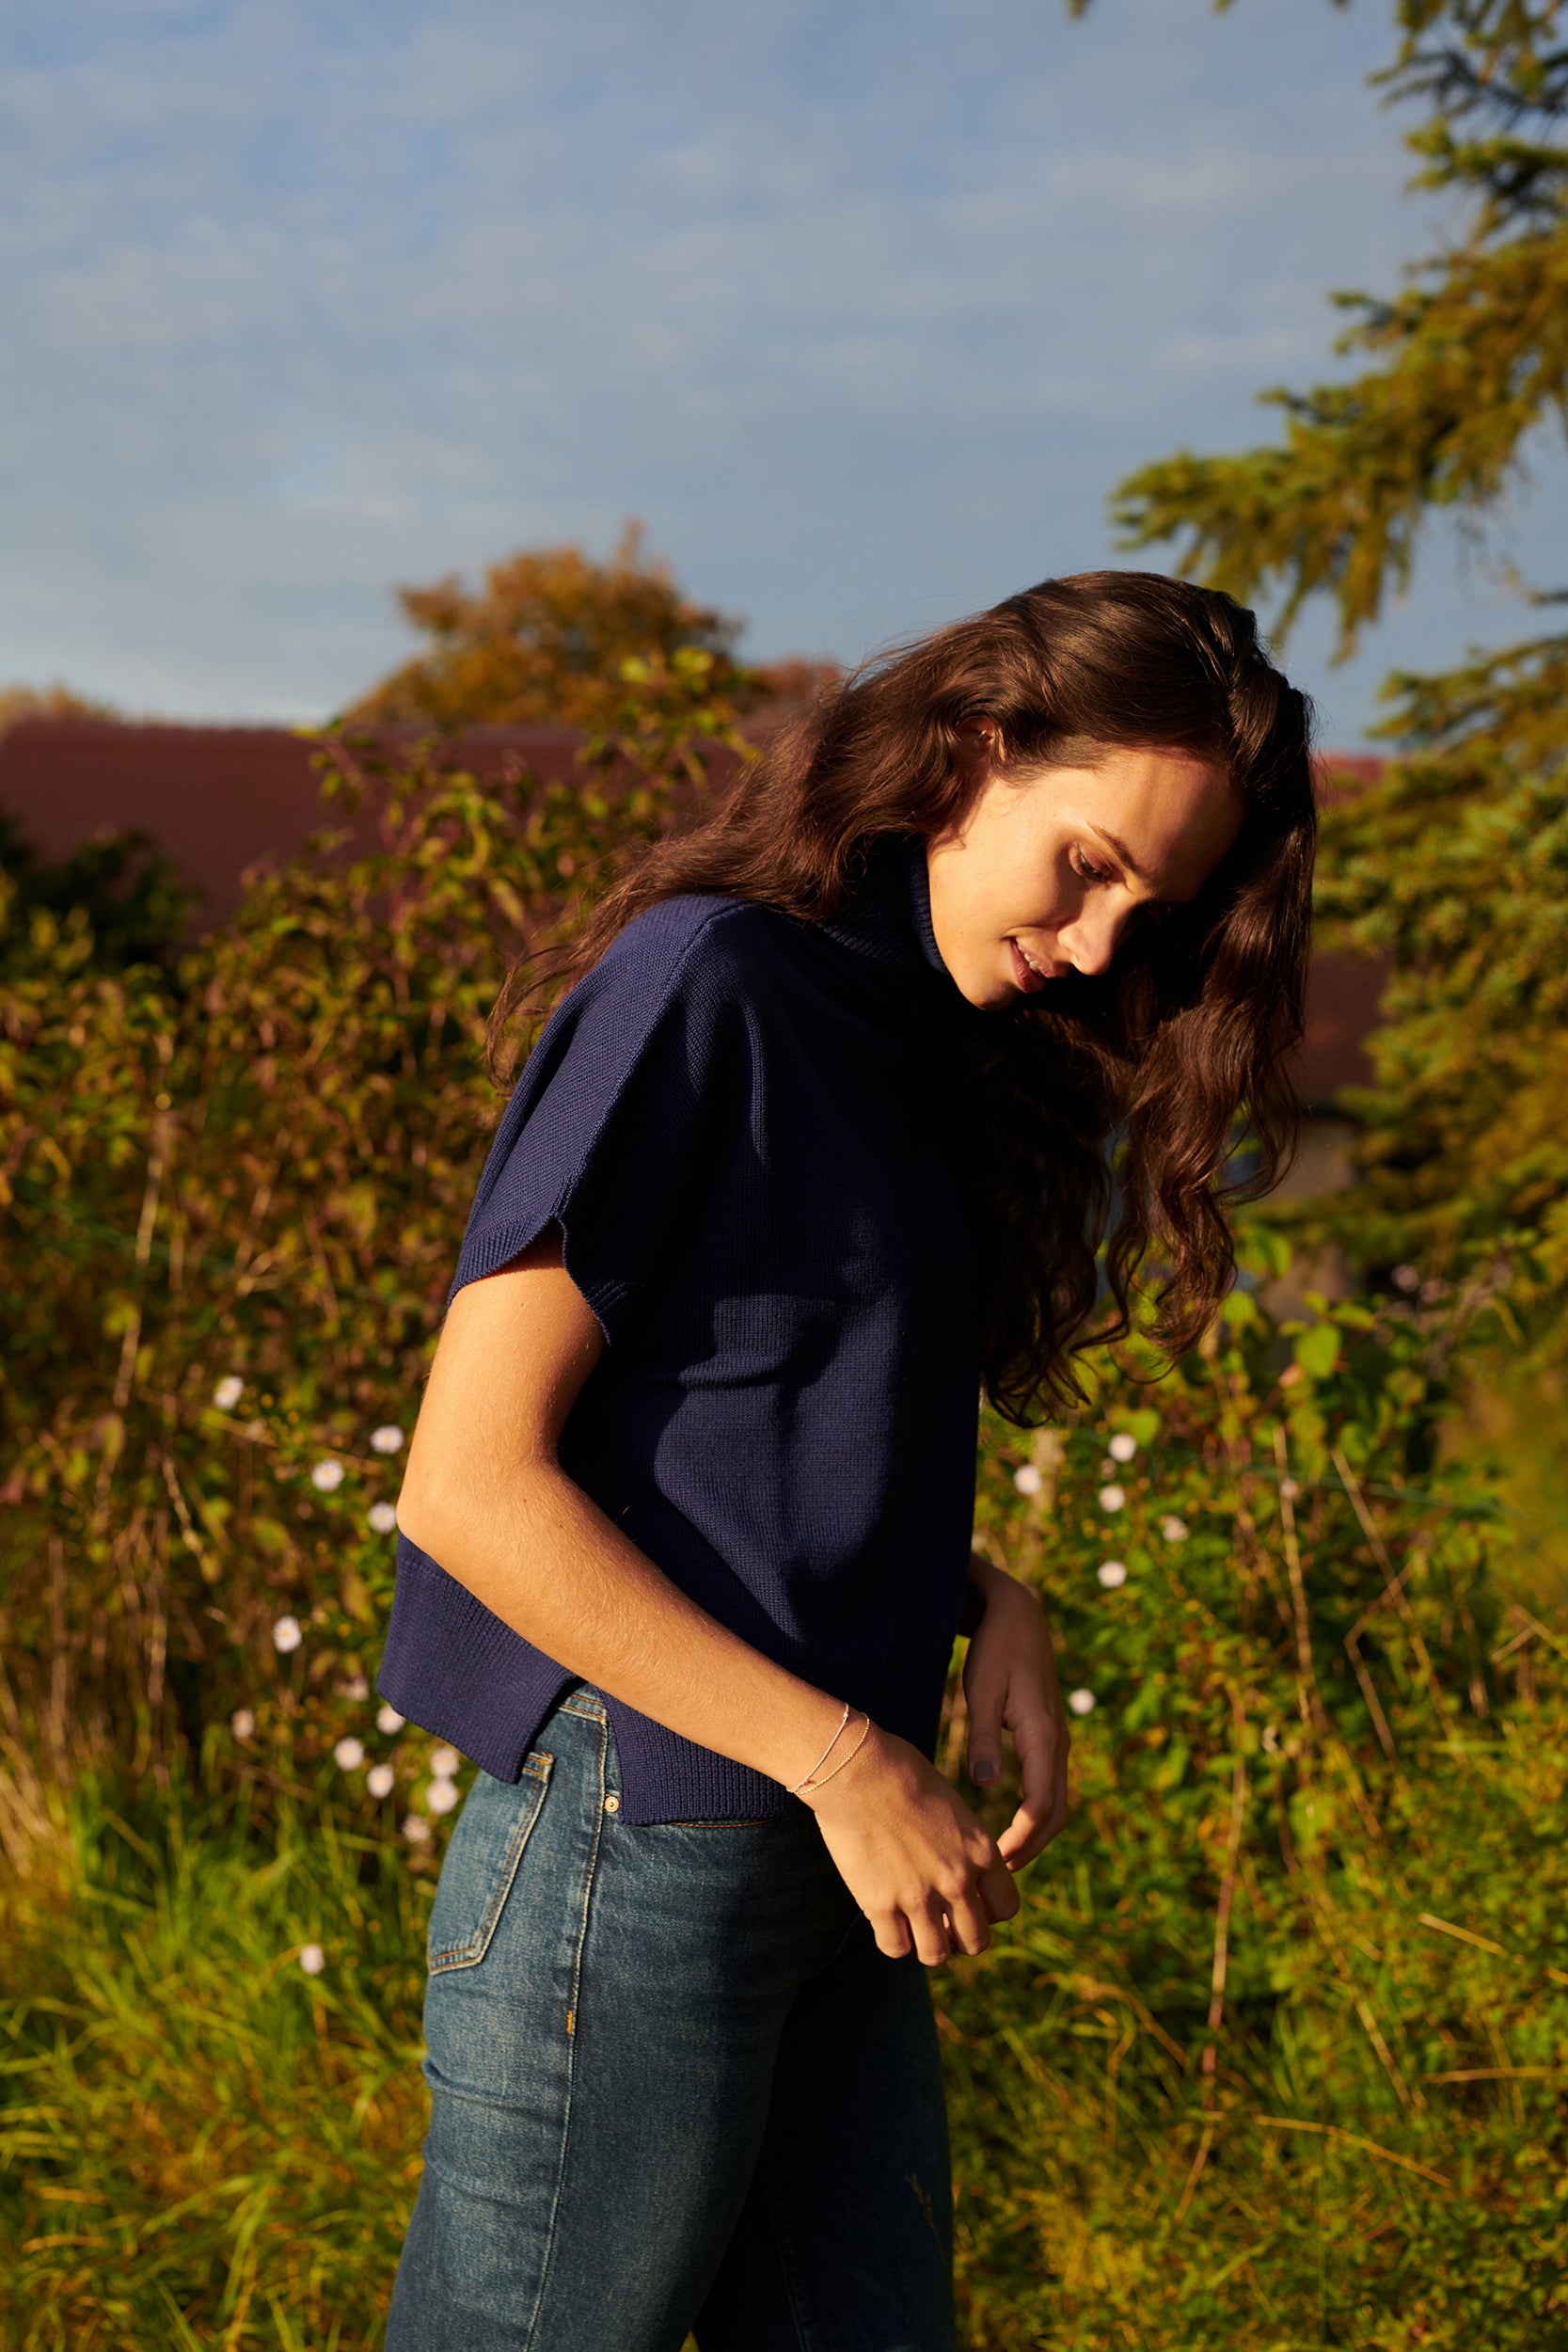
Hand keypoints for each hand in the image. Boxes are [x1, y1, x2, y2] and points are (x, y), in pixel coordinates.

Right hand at [799, 1723, 1019, 1966]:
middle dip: (961, 1937)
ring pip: (937, 1955)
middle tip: (941, 1922)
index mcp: (980, 1851)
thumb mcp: (950, 1806)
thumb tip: (958, 1868)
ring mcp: (918, 1896)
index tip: (970, 1903)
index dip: (989, 1911)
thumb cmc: (901, 1773)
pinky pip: (895, 1948)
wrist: (858, 1769)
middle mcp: (957, 1880)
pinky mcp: (880, 1905)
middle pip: (976, 1941)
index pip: (1006, 1907)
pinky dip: (893, 1941)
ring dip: (928, 1945)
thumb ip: (961, 1844)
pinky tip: (886, 1921)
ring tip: (914, 1927)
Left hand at [962, 1559, 1069, 1869]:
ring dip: (1035, 1833)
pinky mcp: (1049, 1737)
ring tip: (1002, 1859)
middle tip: (998, 1873)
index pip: (1040, 1803)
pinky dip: (1036, 1814)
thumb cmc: (995, 1651)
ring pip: (1056, 1801)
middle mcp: (1058, 1742)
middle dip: (1031, 1846)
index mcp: (1043, 1735)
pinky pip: (1049, 1786)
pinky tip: (1010, 1825)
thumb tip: (982, 1783)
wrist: (1018, 1616)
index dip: (1022, 1838)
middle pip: (1055, 1811)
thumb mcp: (982, 1691)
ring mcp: (1057, 1741)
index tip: (996, 1862)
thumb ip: (984, 1737)